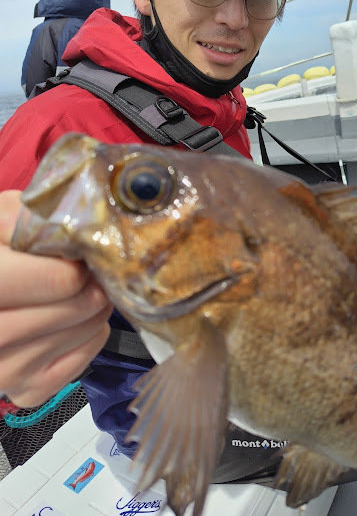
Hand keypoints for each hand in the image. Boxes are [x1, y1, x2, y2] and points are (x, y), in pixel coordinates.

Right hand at [0, 190, 111, 407]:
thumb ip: (29, 218)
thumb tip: (75, 230)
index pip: (60, 281)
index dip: (76, 264)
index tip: (76, 255)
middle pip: (80, 306)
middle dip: (92, 283)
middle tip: (86, 271)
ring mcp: (6, 371)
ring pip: (88, 330)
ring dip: (95, 306)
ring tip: (78, 291)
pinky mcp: (26, 391)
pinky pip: (86, 356)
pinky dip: (91, 334)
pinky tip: (70, 320)